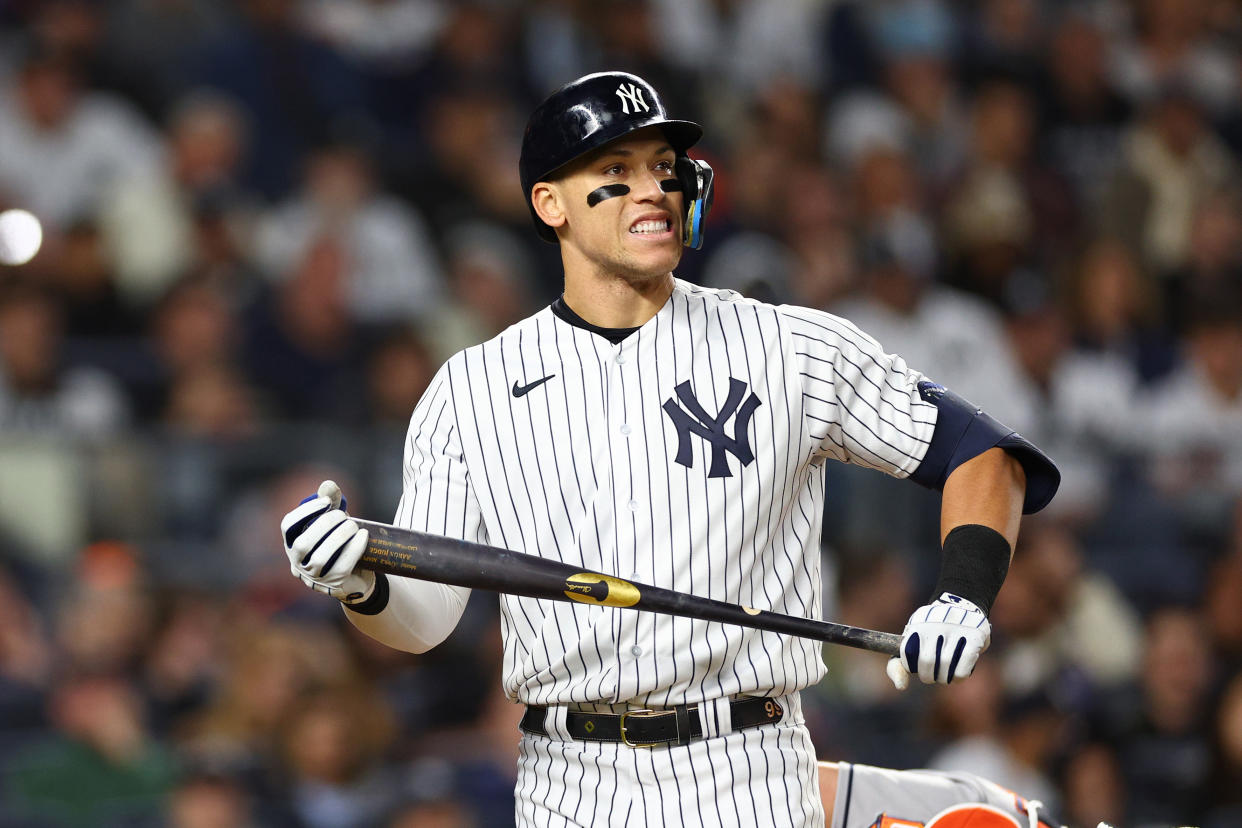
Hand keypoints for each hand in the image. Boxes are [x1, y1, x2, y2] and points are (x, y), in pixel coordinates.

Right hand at [281, 480, 374, 601]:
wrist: (357, 573)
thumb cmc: (339, 543)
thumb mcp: (333, 522)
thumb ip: (329, 502)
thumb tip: (328, 484)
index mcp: (293, 543)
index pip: (288, 526)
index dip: (305, 512)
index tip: (326, 502)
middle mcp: (298, 562)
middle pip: (303, 544)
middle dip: (325, 524)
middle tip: (343, 515)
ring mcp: (315, 576)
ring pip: (321, 558)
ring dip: (339, 537)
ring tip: (353, 525)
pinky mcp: (334, 584)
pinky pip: (342, 566)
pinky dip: (354, 548)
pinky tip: (363, 535)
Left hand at [886, 593, 990, 689]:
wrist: (962, 605)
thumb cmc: (930, 632)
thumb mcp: (911, 641)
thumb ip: (898, 664)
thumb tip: (901, 687)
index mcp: (918, 623)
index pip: (907, 654)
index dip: (911, 667)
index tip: (917, 667)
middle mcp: (936, 623)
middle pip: (926, 661)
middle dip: (928, 676)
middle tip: (932, 676)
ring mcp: (956, 628)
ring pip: (945, 665)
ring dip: (943, 678)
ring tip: (944, 676)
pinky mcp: (974, 636)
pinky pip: (963, 667)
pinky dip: (958, 677)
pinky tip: (956, 676)